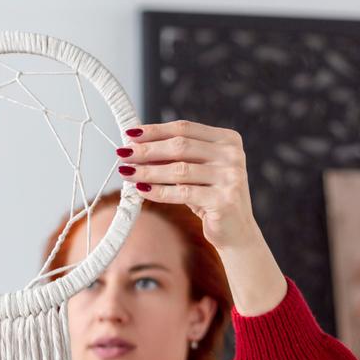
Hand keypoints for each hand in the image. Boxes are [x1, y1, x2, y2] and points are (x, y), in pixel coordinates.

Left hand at [115, 120, 259, 251]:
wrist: (236, 231)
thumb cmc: (211, 197)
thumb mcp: (196, 171)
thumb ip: (175, 157)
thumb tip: (136, 147)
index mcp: (227, 139)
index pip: (185, 128)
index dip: (155, 130)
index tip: (129, 134)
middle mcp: (232, 154)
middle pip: (180, 146)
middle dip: (147, 150)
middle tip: (123, 154)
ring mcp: (231, 177)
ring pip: (179, 170)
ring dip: (148, 171)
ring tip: (126, 173)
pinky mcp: (224, 200)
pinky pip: (183, 193)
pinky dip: (158, 191)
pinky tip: (141, 190)